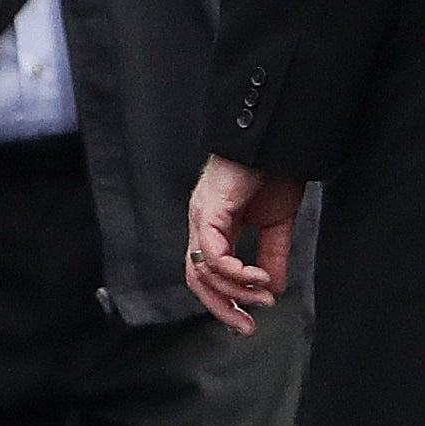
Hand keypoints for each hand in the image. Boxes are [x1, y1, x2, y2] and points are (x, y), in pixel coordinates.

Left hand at [186, 154, 304, 333]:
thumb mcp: (275, 224)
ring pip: (202, 268)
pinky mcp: (210, 208)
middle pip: (195, 277)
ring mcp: (202, 215)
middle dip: (220, 307)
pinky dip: (234, 270)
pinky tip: (258, 276)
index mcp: (214, 228)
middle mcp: (201, 223)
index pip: (205, 274)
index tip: (246, 324)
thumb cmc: (272, 175)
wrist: (275, 143)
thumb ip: (271, 256)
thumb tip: (272, 289)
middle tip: (247, 326)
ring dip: (236, 290)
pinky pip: (211, 250)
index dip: (222, 302)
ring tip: (264, 294)